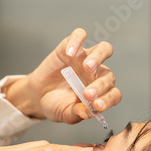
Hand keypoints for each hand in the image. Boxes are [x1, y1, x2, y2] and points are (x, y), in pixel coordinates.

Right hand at [6, 28, 121, 123]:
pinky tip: (70, 53)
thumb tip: (87, 113)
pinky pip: (79, 36)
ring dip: (98, 57)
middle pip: (109, 74)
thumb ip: (76, 114)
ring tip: (87, 66)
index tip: (96, 106)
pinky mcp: (70, 47)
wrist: (37, 95)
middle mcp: (96, 74)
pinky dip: (76, 41)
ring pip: (104, 49)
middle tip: (87, 94)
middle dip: (100, 85)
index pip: (113, 94)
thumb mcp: (64, 114)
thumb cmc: (55, 105)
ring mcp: (85, 58)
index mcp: (100, 93)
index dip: (108, 99)